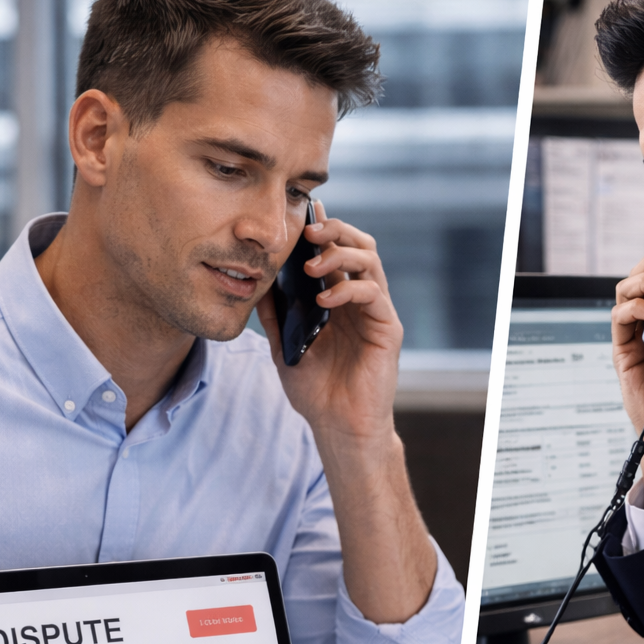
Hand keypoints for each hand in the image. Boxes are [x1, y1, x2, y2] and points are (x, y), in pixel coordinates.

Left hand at [256, 199, 400, 452]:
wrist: (338, 428)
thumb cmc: (315, 392)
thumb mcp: (284, 347)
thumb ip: (274, 316)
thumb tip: (256, 282)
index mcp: (338, 300)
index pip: (334, 251)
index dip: (322, 229)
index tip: (301, 215)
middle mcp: (360, 300)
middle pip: (358, 244)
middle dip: (334, 230)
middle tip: (308, 232)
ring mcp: (376, 312)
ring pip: (370, 260)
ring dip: (340, 254)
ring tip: (312, 267)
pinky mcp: (388, 329)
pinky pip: (373, 293)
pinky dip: (348, 288)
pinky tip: (325, 301)